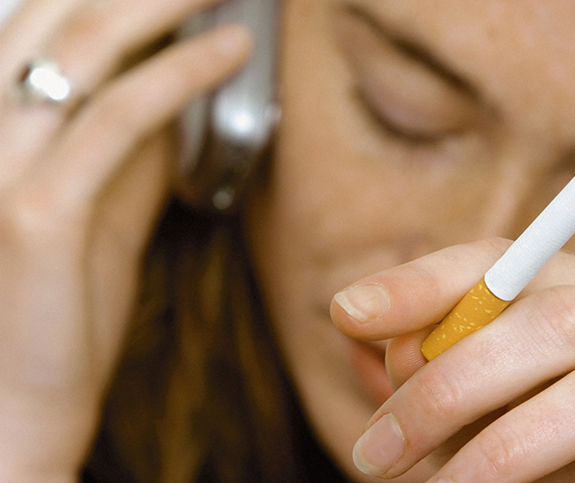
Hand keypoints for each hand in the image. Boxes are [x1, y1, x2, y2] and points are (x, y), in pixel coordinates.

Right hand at [0, 0, 249, 477]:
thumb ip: (129, 149)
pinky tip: (230, 49)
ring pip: (85, 48)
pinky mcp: (35, 212)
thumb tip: (177, 89)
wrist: (15, 410)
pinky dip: (181, 72)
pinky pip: (119, 118)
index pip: (45, 21)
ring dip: (166, 4)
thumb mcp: (100, 211)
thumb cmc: (54, 313)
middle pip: (61, 16)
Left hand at [333, 238, 574, 481]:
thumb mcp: (482, 415)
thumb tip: (357, 314)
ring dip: (503, 453)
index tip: (348, 315)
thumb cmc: (548, 473)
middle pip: (567, 316)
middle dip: (456, 382)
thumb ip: (433, 363)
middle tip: (376, 451)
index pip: (522, 261)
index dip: (431, 281)